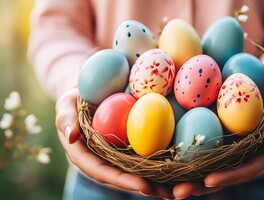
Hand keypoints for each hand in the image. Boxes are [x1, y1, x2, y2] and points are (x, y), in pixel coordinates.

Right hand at [55, 88, 172, 198]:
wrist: (88, 94)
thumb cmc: (74, 100)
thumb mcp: (65, 105)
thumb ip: (65, 119)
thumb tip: (71, 136)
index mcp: (84, 156)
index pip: (103, 172)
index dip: (122, 180)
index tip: (142, 186)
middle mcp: (101, 160)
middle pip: (123, 177)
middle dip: (144, 187)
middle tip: (166, 194)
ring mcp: (115, 155)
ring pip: (135, 171)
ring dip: (155, 181)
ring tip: (176, 189)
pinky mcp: (127, 146)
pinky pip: (142, 155)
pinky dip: (158, 163)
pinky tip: (176, 166)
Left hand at [172, 86, 263, 198]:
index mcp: (262, 156)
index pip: (245, 171)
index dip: (228, 177)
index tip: (209, 181)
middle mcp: (244, 160)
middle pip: (221, 177)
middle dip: (199, 186)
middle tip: (176, 192)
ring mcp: (230, 156)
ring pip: (208, 171)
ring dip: (187, 179)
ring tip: (163, 187)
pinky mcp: (219, 147)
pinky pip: (202, 156)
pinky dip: (185, 162)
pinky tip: (165, 164)